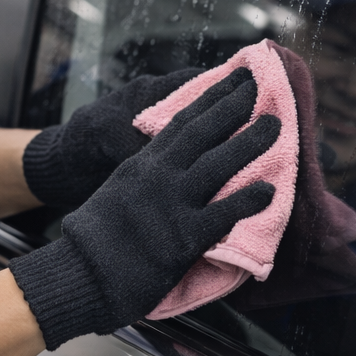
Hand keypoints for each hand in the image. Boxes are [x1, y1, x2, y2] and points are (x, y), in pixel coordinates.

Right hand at [10, 69, 280, 348]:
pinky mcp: (183, 238)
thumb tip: (169, 168)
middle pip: (202, 132)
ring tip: (276, 127)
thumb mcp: (116, 192)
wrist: (78, 275)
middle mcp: (157, 176)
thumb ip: (144, 177)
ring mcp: (171, 204)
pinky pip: (223, 213)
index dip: (210, 98)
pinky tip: (269, 192)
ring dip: (250, 143)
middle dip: (234, 106)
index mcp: (140, 164)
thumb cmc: (94, 241)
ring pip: (218, 164)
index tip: (232, 80)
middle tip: (260, 87)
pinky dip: (248, 200)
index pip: (180, 121)